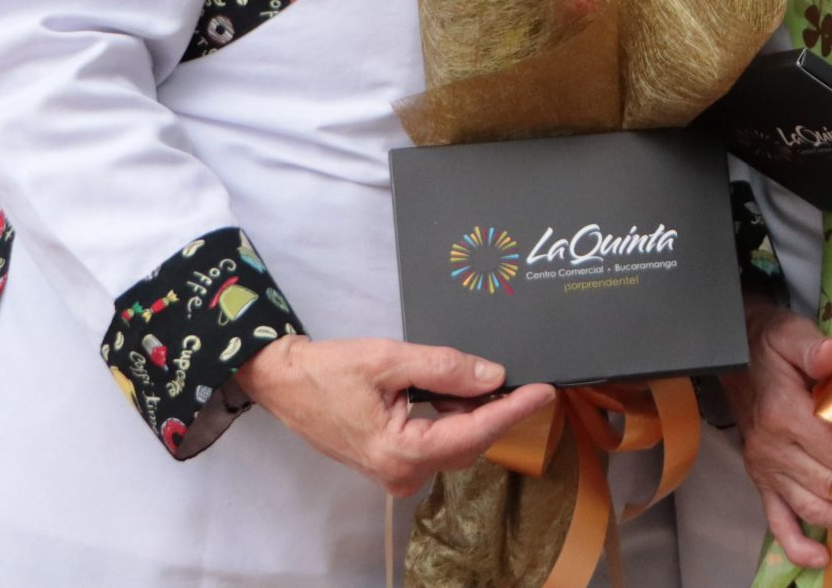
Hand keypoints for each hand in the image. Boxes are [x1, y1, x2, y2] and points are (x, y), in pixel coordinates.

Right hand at [232, 335, 556, 497]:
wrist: (287, 383)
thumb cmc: (329, 371)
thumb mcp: (389, 359)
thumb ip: (444, 368)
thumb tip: (492, 377)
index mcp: (399, 452)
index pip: (473, 432)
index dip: (513, 411)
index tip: (544, 392)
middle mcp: (402, 473)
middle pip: (469, 442)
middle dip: (495, 409)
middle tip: (519, 378)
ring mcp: (397, 473)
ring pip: (456, 442)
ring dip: (472, 411)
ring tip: (476, 377)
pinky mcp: (394, 464)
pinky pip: (439, 442)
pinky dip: (453, 417)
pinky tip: (456, 392)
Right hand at [724, 300, 831, 570]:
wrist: (733, 355)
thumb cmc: (769, 345)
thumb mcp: (790, 333)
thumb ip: (811, 346)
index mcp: (784, 415)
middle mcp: (774, 450)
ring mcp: (767, 471)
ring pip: (816, 511)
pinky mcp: (763, 483)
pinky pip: (779, 523)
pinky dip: (799, 548)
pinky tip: (824, 559)